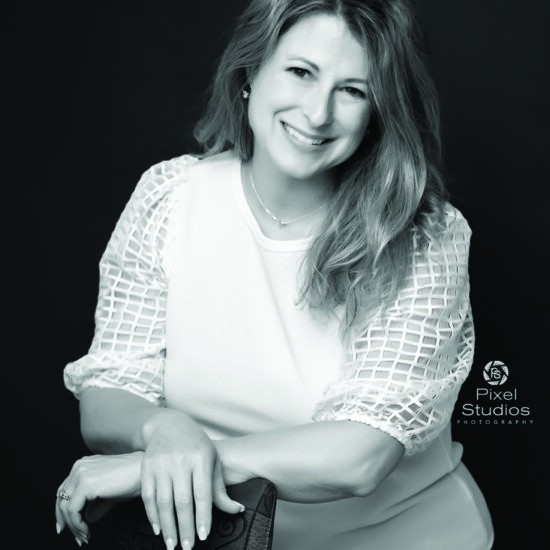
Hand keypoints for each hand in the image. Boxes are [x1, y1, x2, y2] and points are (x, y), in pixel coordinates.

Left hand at [55, 452, 142, 545]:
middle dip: (66, 522)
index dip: (65, 512)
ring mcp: (81, 474)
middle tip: (77, 537)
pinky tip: (86, 531)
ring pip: (65, 507)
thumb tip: (88, 517)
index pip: (65, 491)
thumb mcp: (111, 493)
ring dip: (73, 527)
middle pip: (61, 499)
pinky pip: (72, 510)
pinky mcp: (85, 484)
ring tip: (83, 537)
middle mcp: (79, 467)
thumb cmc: (133, 479)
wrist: (144, 472)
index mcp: (84, 465)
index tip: (71, 527)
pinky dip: (76, 525)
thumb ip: (97, 504)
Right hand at [140, 409, 244, 549]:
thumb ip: (220, 487)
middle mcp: (180, 460)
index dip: (203, 516)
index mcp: (200, 458)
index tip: (203, 536)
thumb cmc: (196, 445)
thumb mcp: (212, 459)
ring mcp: (161, 464)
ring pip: (164, 501)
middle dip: (185, 527)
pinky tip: (158, 529)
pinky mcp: (147, 467)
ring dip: (168, 526)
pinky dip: (152, 515)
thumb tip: (237, 510)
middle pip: (183, 500)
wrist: (169, 425)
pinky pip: (148, 496)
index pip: (203, 492)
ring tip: (172, 544)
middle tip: (187, 547)